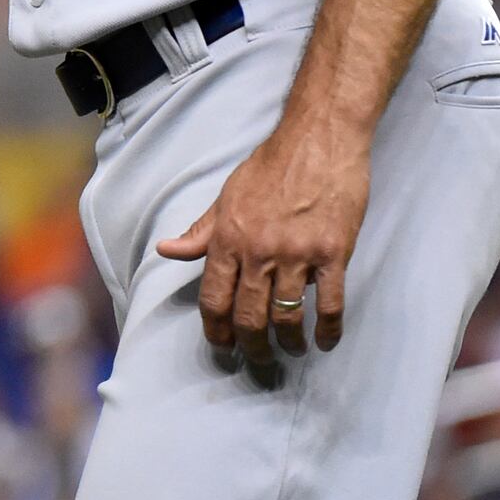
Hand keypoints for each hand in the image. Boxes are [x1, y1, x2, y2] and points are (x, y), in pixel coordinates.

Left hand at [156, 123, 370, 365]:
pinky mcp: (333, 253)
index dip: (216, 330)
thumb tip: (166, 251)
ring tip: (291, 351)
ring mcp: (298, 253)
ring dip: (288, 343)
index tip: (223, 347)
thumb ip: (200, 231)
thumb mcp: (227, 196)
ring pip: (288, 316)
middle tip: (257, 360)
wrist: (317, 140)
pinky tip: (326, 340)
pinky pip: (330, 304)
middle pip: (249, 315)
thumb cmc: (270, 167)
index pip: (214, 297)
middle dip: (251, 346)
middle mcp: (259, 250)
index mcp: (228, 237)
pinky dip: (328, 330)